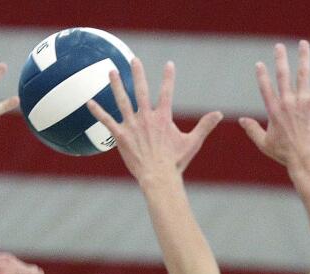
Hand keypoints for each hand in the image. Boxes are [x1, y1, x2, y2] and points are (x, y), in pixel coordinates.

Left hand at [87, 58, 221, 183]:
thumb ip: (204, 126)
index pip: (167, 92)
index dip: (168, 77)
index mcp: (163, 117)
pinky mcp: (121, 137)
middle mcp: (146, 118)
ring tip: (112, 71)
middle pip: (141, 90)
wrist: (158, 178)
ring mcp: (132, 126)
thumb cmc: (175, 163)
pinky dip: (98, 111)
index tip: (169, 64)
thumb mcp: (192, 143)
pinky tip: (89, 102)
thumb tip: (219, 114)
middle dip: (138, 73)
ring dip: (116, 85)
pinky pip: (107, 121)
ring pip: (122, 101)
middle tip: (134, 59)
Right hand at [239, 40, 309, 170]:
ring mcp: (302, 101)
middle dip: (280, 59)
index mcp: (274, 111)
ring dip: (303, 57)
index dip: (262, 76)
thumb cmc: (285, 154)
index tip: (259, 64)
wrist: (304, 157)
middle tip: (279, 46)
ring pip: (302, 73)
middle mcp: (287, 102)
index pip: (265, 89)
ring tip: (303, 44)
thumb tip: (241, 120)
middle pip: (282, 75)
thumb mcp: (264, 143)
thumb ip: (252, 130)